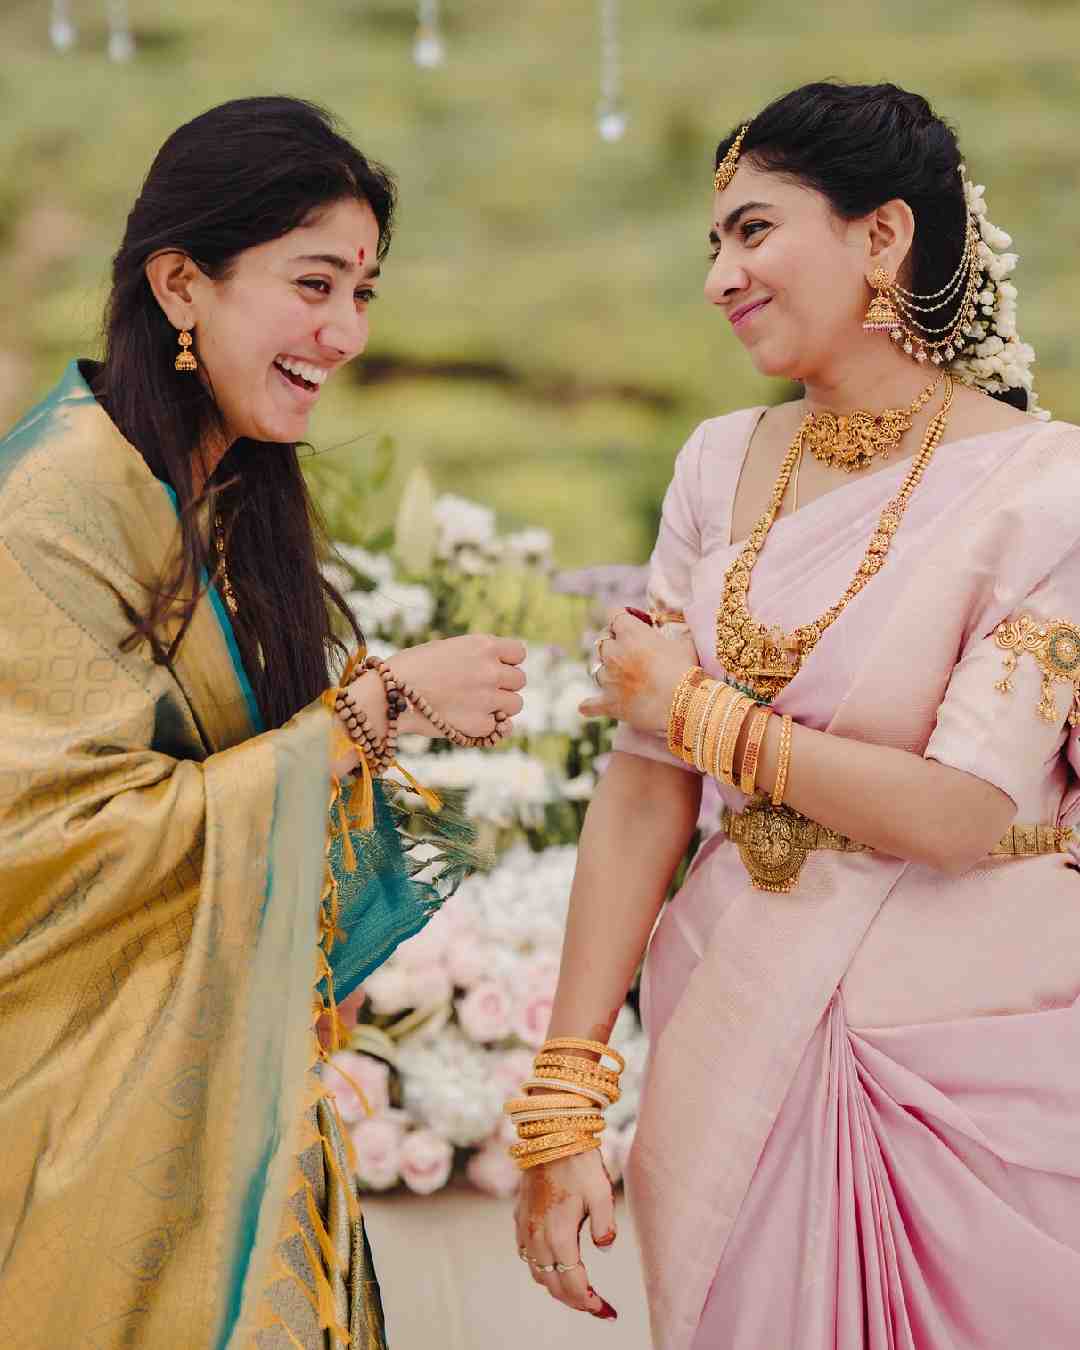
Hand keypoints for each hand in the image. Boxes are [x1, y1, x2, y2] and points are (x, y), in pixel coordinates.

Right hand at [387, 634, 526, 739]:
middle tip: (482, 690)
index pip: (518, 652)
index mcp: (483, 645)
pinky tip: (463, 720)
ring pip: (515, 704)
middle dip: (504, 685)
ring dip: (501, 706)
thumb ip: (474, 655)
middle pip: (519, 680)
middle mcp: (491, 670)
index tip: (496, 668)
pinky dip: (483, 726)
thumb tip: (497, 666)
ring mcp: (488, 698)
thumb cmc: (411, 668)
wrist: (388, 694)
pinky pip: (497, 727)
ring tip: (476, 706)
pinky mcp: (479, 724)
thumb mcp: (446, 648)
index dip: (508, 661)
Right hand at [514, 1150, 617, 1320]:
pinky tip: (553, 1263)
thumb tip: (604, 1247)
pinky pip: (526, 1254)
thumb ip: (605, 1225)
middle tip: (595, 1306)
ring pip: (538, 1272)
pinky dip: (541, 1267)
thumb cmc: (579, 1162)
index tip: (605, 1310)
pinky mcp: (519, 1216)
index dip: (589, 1302)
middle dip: (574, 1300)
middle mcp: (537, 1236)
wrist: (550, 1134)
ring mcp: (525, 1227)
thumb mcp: (602, 1192)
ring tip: (577, 1289)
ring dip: (556, 1285)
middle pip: (553, 1284)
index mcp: (559, 1235)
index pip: (573, 1282)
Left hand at [579, 608, 698, 734]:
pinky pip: (590, 704)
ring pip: (596, 670)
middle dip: (613, 645)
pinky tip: (586, 707)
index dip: (621, 617)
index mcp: (631, 633)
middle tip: (628, 652)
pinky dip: (590, 706)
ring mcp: (608, 678)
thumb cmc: (686, 670)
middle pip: (603, 642)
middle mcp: (614, 652)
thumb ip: (681, 634)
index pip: (614, 614)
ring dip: (606, 672)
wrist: (682, 704)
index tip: (631, 621)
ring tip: (620, 678)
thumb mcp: (687, 644)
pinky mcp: (609, 702)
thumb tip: (686, 631)